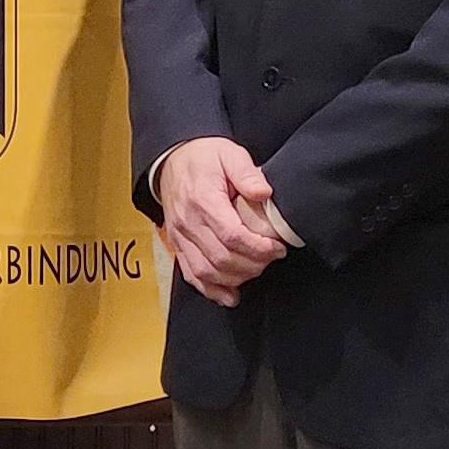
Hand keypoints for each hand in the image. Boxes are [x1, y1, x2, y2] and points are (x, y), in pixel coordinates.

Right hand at [156, 137, 286, 307]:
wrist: (172, 160)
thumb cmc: (203, 158)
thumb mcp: (229, 154)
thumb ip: (247, 173)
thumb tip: (264, 193)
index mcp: (203, 200)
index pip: (232, 235)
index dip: (258, 248)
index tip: (277, 248)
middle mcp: (188, 222)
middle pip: (222, 258)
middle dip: (253, 264)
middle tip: (272, 258)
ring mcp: (181, 236)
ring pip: (208, 271)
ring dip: (236, 278)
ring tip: (257, 269)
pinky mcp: (178, 246)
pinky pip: (192, 275)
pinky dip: (212, 290)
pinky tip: (231, 295)